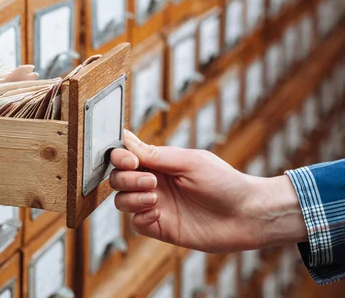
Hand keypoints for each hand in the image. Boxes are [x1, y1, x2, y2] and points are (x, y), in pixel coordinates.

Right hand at [109, 130, 307, 252]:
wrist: (247, 215)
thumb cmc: (225, 183)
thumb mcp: (189, 162)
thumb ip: (155, 154)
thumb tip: (126, 138)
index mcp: (160, 163)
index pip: (125, 157)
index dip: (120, 157)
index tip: (131, 161)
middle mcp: (154, 183)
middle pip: (118, 178)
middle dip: (126, 178)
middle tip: (150, 181)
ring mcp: (156, 206)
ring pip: (121, 201)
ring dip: (131, 198)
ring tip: (155, 197)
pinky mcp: (161, 227)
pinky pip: (135, 223)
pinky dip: (141, 216)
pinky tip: (159, 212)